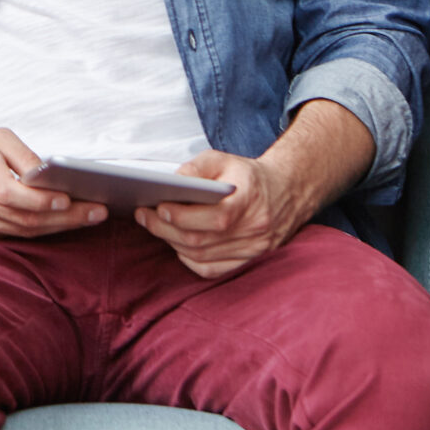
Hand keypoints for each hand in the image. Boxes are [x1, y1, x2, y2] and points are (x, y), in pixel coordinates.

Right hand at [0, 97, 106, 238]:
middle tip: (98, 213)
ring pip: (23, 231)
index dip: (45, 201)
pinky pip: (13, 234)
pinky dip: (39, 231)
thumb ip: (22, 156)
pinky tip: (60, 224)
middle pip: (27, 218)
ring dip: (58, 227)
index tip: (71, 199)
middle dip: (66, 218)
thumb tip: (49, 174)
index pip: (16, 196)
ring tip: (88, 219)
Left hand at [137, 150, 317, 278]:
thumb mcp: (223, 160)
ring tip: (155, 226)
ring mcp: (253, 250)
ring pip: (203, 256)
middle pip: (202, 240)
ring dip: (173, 243)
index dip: (183, 216)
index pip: (215, 218)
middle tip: (144, 216)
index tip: (158, 207)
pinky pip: (212, 270)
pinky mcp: (249, 261)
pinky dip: (190, 259)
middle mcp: (255, 230)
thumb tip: (171, 182)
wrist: (285, 192)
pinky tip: (177, 244)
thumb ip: (197, 168)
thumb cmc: (247, 176)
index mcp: (251, 200)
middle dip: (166, 229)